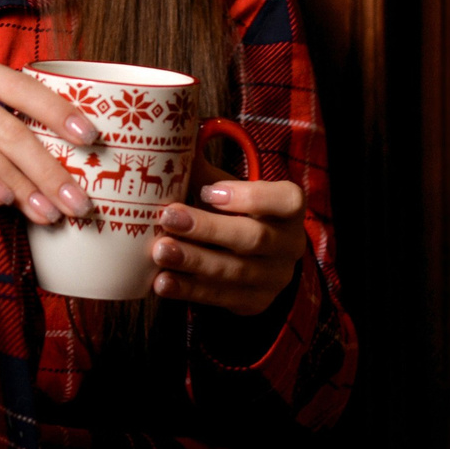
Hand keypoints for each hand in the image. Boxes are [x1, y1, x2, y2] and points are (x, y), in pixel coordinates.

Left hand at [149, 155, 306, 315]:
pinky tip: (163, 282)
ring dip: (194, 262)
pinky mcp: (255, 303)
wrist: (256, 259)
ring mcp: (275, 278)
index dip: (249, 196)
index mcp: (290, 208)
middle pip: (254, 238)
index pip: (286, 200)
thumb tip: (169, 145)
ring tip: (159, 251)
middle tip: (168, 217)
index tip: (207, 191)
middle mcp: (290, 244)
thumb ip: (205, 173)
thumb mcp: (228, 189)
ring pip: (236, 271)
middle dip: (207, 228)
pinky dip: (190, 290)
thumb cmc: (236, 212)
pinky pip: (222, 298)